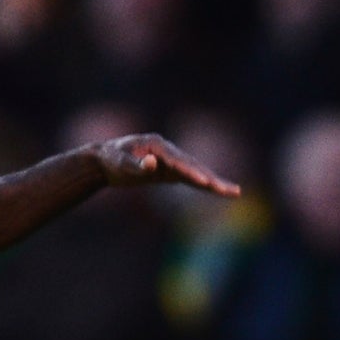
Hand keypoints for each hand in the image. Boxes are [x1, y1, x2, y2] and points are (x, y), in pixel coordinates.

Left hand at [94, 134, 240, 196]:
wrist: (105, 159)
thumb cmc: (111, 160)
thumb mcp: (119, 163)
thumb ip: (135, 165)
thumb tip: (151, 164)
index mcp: (157, 146)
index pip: (179, 162)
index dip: (192, 172)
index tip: (205, 182)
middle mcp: (168, 151)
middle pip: (195, 166)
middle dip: (213, 179)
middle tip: (232, 191)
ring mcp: (171, 161)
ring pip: (196, 172)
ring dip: (215, 182)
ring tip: (234, 192)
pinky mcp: (170, 171)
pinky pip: (190, 178)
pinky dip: (204, 185)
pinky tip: (218, 190)